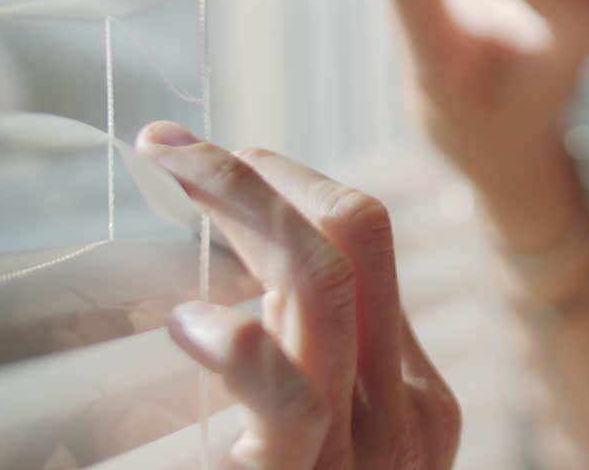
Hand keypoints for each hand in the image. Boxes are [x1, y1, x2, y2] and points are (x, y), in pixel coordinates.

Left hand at [138, 121, 458, 469]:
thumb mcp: (336, 445)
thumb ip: (316, 371)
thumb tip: (256, 272)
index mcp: (414, 391)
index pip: (366, 241)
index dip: (290, 184)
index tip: (221, 161)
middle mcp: (403, 409)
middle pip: (353, 236)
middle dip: (258, 175)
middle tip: (173, 148)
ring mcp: (362, 448)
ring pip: (323, 286)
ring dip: (241, 210)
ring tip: (173, 185)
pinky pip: (289, 400)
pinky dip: (238, 347)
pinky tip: (190, 325)